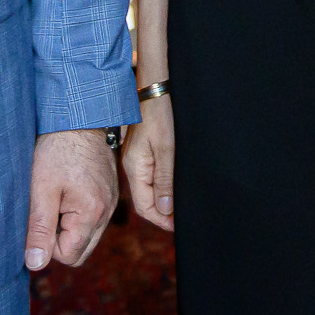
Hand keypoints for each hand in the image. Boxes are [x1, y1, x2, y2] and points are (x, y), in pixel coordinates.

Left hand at [25, 128, 117, 270]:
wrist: (79, 118)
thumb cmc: (57, 150)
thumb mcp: (41, 190)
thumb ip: (39, 229)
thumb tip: (35, 264)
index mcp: (92, 213)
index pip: (69, 256)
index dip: (47, 244)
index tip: (39, 217)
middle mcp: (108, 212)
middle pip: (80, 251)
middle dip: (59, 239)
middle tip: (46, 210)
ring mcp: (111, 202)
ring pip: (86, 236)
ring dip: (68, 227)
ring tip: (56, 198)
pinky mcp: (110, 194)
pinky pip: (93, 220)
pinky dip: (77, 215)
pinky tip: (67, 193)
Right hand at [122, 96, 175, 231]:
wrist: (153, 88)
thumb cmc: (160, 114)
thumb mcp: (166, 149)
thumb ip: (164, 180)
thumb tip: (164, 210)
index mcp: (134, 169)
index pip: (144, 207)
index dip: (161, 220)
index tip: (179, 227)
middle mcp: (132, 167)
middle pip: (145, 201)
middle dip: (162, 214)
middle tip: (183, 221)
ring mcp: (135, 159)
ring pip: (147, 190)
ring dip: (163, 202)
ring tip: (181, 209)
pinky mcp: (141, 152)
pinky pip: (149, 177)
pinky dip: (161, 188)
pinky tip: (173, 188)